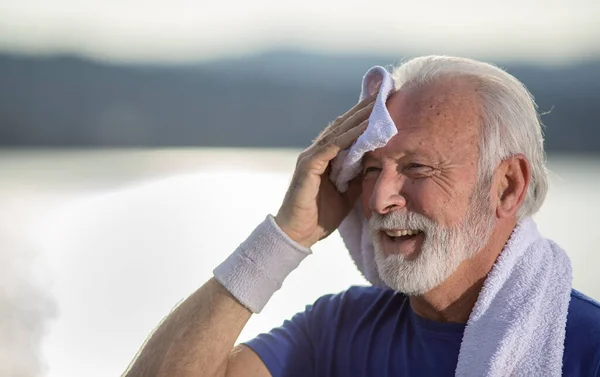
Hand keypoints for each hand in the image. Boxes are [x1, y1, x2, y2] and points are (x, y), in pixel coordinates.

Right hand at [275, 95, 375, 247]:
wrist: (299, 233)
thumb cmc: (321, 215)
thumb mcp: (348, 193)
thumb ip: (358, 176)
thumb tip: (379, 164)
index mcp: (325, 157)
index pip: (345, 131)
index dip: (362, 118)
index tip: (382, 105)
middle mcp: (317, 152)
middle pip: (342, 125)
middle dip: (362, 110)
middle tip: (382, 95)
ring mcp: (311, 157)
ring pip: (337, 132)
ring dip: (357, 118)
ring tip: (376, 106)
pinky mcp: (308, 166)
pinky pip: (331, 147)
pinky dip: (348, 136)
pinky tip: (363, 128)